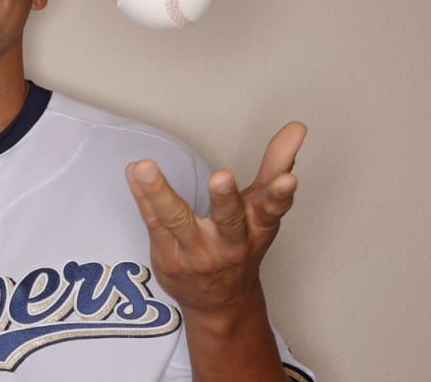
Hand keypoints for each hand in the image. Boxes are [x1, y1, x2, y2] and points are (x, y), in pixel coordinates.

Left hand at [125, 122, 306, 316]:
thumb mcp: (264, 208)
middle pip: (228, 220)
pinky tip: (134, 173)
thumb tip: (297, 127)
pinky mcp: (168, 255)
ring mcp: (196, 252)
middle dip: (225, 199)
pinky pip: (152, 220)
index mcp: (257, 227)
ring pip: (177, 221)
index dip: (281, 194)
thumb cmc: (243, 244)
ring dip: (160, 193)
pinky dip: (142, 195)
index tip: (289, 179)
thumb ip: (276, 165)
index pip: (272, 209)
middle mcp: (229, 244)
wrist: (220, 302)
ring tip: (145, 168)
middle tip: (221, 177)